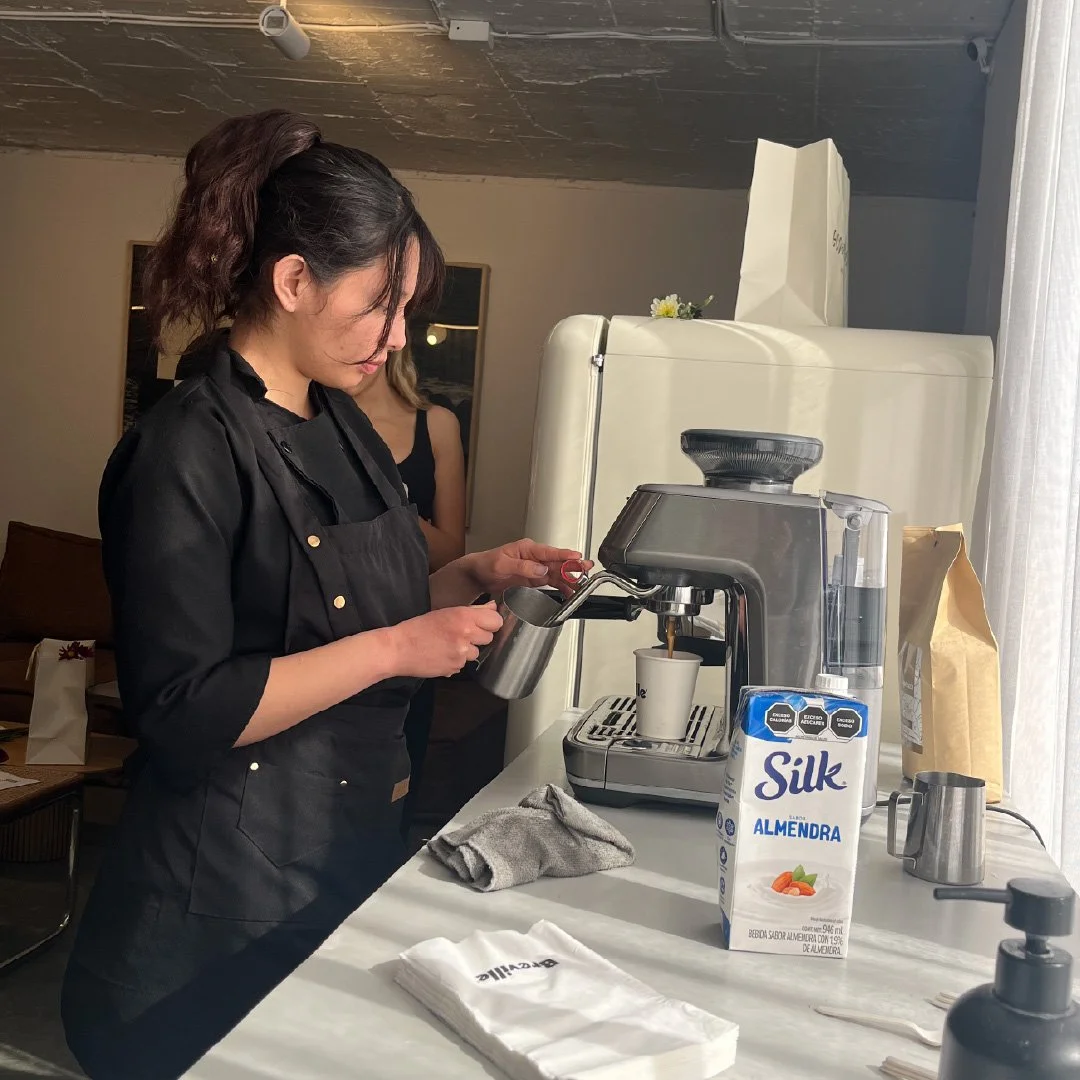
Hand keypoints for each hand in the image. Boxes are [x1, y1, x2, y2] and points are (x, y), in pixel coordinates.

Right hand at [390, 603, 503, 677]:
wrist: (398, 649)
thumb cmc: (418, 628)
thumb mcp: (445, 612)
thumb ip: (472, 610)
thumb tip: (493, 607)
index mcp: (463, 617)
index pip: (496, 621)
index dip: (490, 622)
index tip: (483, 623)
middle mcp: (466, 635)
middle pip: (489, 638)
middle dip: (478, 636)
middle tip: (461, 634)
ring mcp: (461, 654)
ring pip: (477, 653)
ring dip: (468, 650)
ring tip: (448, 645)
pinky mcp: (455, 668)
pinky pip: (464, 664)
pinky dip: (457, 661)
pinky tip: (442, 655)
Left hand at [468, 540, 592, 596]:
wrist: (478, 575)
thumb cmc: (487, 564)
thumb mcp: (501, 564)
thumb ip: (522, 567)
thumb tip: (540, 569)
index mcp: (528, 549)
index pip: (549, 552)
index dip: (564, 555)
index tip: (576, 557)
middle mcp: (534, 557)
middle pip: (557, 562)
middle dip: (573, 566)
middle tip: (587, 569)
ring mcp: (536, 568)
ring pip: (557, 573)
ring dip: (570, 578)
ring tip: (583, 584)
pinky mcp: (535, 579)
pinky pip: (551, 582)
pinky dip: (561, 587)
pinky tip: (570, 593)